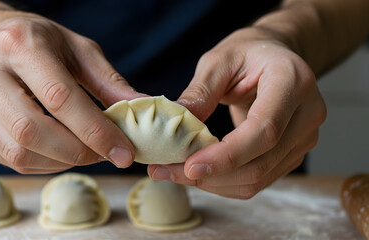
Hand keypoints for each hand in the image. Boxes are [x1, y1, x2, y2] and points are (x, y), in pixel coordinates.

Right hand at [0, 11, 142, 172]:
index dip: (96, 131)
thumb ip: (108, 82)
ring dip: (62, 162)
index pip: (60, 98)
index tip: (123, 152)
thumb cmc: (36, 41)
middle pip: (33, 132)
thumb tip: (140, 108)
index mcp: (18, 44)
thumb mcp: (77, 49)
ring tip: (86, 152)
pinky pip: (8, 159)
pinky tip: (60, 153)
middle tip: (105, 154)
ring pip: (18, 152)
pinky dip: (43, 164)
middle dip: (79, 152)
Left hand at [148, 27, 326, 198]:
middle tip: (167, 171)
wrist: (275, 58)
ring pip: (258, 178)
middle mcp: (308, 114)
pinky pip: (258, 180)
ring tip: (175, 172)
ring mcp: (304, 138)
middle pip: (261, 162)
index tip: (189, 166)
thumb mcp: (219, 60)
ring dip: (214, 183)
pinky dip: (224, 182)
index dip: (227, 155)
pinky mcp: (292, 154)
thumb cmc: (248, 54)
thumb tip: (176, 124)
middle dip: (211, 175)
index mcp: (292, 82)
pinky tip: (200, 172)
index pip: (264, 129)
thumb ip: (200, 91)